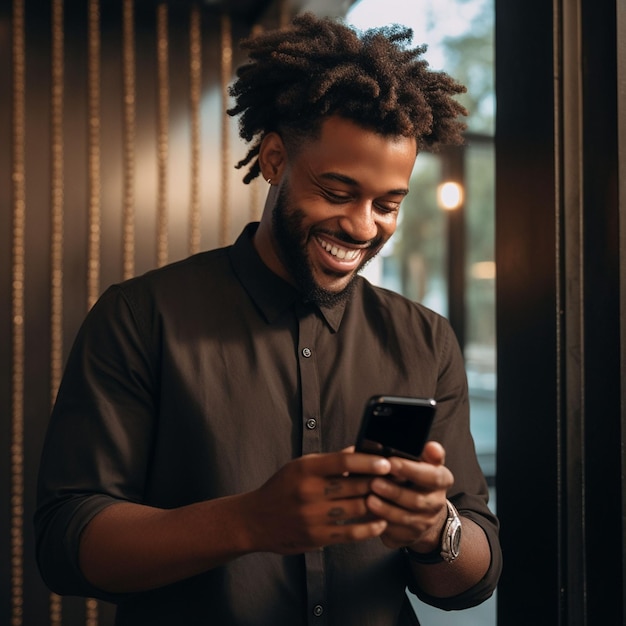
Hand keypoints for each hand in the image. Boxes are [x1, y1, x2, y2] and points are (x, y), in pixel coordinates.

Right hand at [242, 451, 391, 554]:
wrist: (256, 520)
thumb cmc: (282, 488)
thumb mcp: (300, 467)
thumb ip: (330, 461)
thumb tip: (359, 451)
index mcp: (306, 469)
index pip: (343, 462)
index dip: (368, 462)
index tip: (386, 462)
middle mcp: (310, 492)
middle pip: (354, 486)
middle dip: (380, 482)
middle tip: (400, 479)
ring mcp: (313, 516)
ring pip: (357, 509)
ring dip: (379, 504)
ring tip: (395, 499)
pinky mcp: (317, 537)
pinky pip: (351, 533)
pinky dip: (369, 527)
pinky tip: (381, 521)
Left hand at [365, 441, 453, 550]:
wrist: (421, 510)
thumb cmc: (416, 478)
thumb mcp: (424, 461)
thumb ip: (427, 454)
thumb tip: (431, 446)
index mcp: (442, 480)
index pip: (433, 476)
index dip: (412, 470)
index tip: (391, 462)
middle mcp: (437, 503)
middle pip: (417, 500)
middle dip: (394, 491)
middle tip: (374, 482)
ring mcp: (424, 523)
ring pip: (405, 519)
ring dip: (385, 509)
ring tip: (368, 499)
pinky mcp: (409, 536)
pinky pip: (395, 533)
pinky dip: (380, 524)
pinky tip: (367, 516)